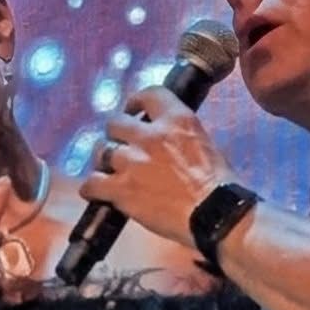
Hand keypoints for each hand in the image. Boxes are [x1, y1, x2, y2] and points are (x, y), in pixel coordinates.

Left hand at [78, 87, 234, 247]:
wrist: (215, 215)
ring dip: (104, 160)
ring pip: (101, 151)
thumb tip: (168, 141)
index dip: (134, 102)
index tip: (132, 110)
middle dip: (116, 134)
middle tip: (120, 147)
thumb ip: (180, 135)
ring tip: (108, 171)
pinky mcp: (122, 189)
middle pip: (115, 123)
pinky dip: (91, 188)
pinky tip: (96, 192)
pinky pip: (91, 183)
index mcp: (176, 119)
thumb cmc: (218, 186)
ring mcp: (133, 161)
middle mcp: (151, 135)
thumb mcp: (204, 143)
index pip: (148, 95)